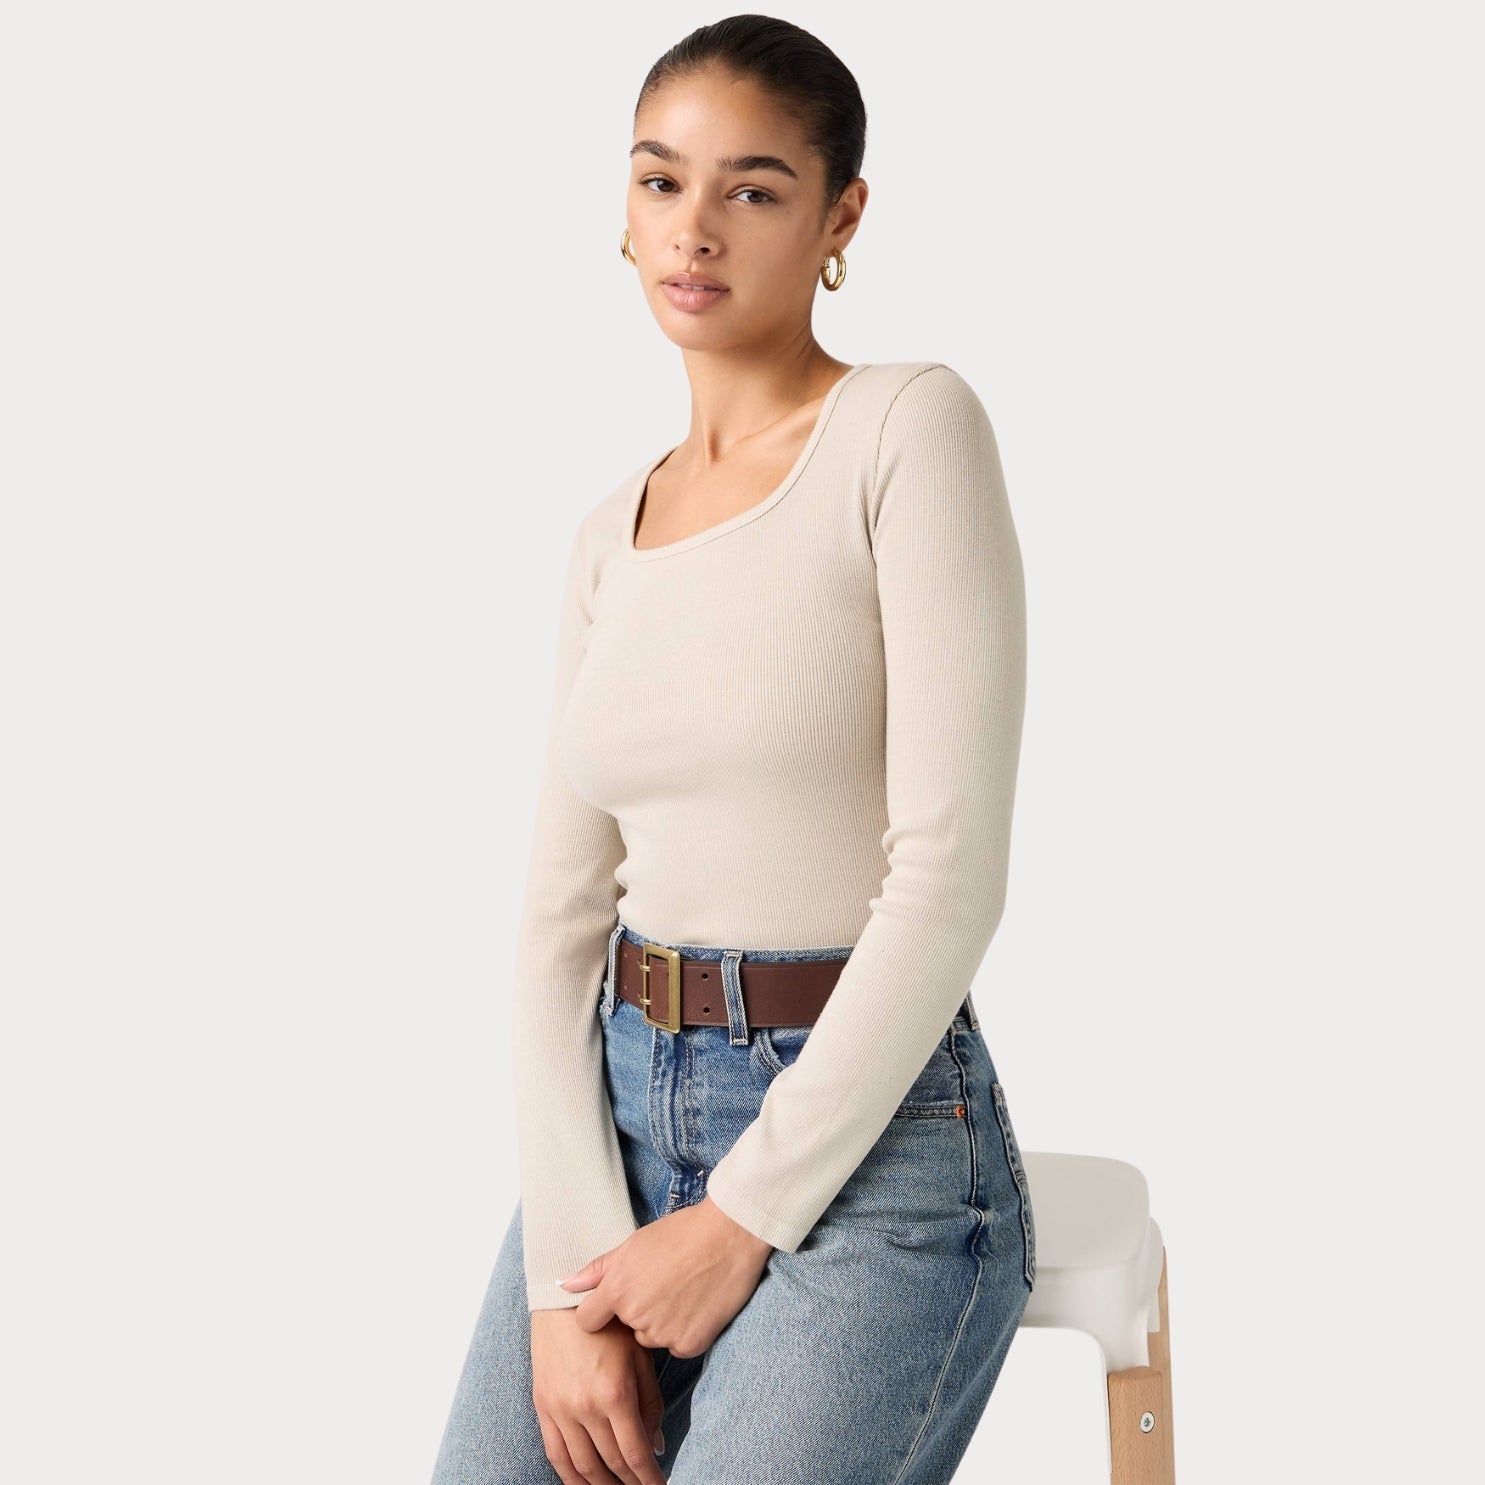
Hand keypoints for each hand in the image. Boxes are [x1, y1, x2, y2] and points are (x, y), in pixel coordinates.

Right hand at [530, 1308, 667, 1484]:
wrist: (563, 1300)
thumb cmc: (610, 1323)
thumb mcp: (639, 1355)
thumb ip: (650, 1402)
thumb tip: (656, 1444)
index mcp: (615, 1393)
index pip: (634, 1453)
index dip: (649, 1477)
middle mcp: (585, 1407)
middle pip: (610, 1464)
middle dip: (630, 1483)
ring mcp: (560, 1409)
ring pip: (581, 1466)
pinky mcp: (542, 1407)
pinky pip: (555, 1454)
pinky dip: (569, 1476)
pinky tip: (583, 1483)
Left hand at [555, 1196, 774, 1356]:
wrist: (730, 1235)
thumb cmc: (681, 1233)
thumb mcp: (634, 1244)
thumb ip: (597, 1269)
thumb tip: (563, 1285)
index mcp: (617, 1289)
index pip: (588, 1321)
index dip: (600, 1312)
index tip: (613, 1304)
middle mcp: (636, 1315)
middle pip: (624, 1329)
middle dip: (636, 1313)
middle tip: (661, 1286)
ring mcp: (663, 1333)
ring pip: (651, 1338)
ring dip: (660, 1324)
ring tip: (682, 1291)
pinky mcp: (689, 1345)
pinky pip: (676, 1347)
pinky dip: (684, 1332)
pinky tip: (696, 1305)